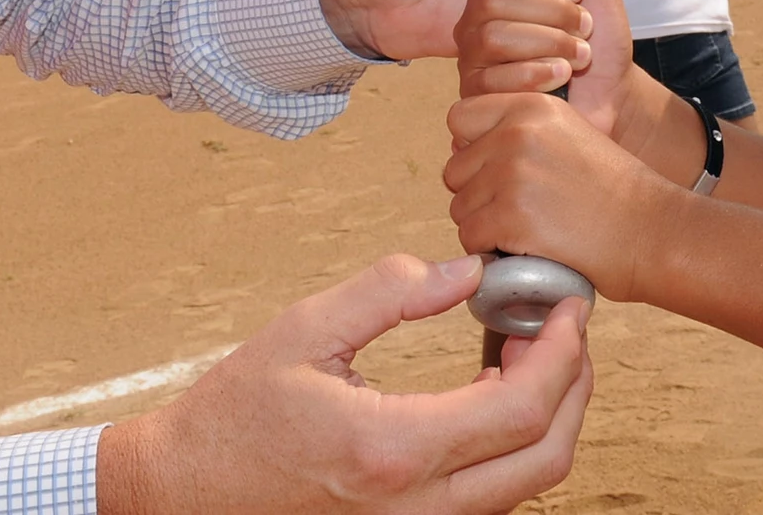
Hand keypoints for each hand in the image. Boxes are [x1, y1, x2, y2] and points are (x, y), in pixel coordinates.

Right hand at [98, 253, 592, 514]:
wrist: (188, 492)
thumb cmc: (236, 415)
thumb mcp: (305, 330)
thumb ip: (390, 293)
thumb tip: (464, 271)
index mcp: (394, 449)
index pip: (520, 408)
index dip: (562, 354)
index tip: (567, 309)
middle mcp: (418, 507)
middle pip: (545, 458)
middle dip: (574, 388)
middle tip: (564, 330)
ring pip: (525, 486)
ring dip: (547, 418)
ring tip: (526, 353)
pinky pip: (490, 498)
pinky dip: (512, 448)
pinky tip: (488, 394)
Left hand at [446, 93, 680, 301]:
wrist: (652, 231)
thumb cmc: (612, 193)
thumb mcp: (567, 134)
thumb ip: (518, 132)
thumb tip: (462, 152)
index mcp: (530, 106)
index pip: (460, 118)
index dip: (473, 150)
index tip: (499, 174)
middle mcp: (516, 132)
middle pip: (455, 169)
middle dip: (478, 195)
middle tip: (522, 211)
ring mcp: (511, 173)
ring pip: (460, 208)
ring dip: (485, 227)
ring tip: (530, 231)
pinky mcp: (511, 217)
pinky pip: (471, 239)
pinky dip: (491, 253)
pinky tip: (527, 250)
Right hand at [454, 0, 637, 136]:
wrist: (609, 91)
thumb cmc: (598, 36)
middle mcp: (475, 18)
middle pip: (492, 2)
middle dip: (553, 12)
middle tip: (585, 26)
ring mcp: (472, 58)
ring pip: (493, 39)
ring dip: (551, 43)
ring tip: (580, 53)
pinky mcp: (477, 97)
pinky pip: (495, 80)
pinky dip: (540, 74)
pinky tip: (562, 76)